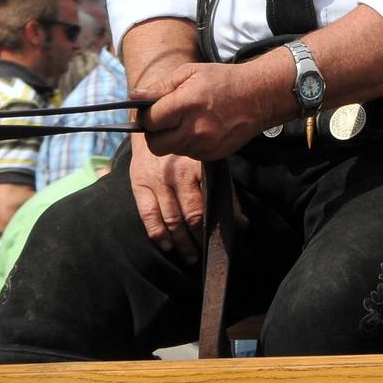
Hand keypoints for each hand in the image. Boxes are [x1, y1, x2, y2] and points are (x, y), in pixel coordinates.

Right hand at [125, 134, 248, 262]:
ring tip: (190, 256)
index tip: (223, 242)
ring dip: (182, 242)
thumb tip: (242, 222)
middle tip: (206, 254)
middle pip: (191, 215)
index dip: (216, 227)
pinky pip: (148, 214)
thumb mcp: (212, 163)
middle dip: (200, 238)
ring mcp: (158, 181)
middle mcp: (178, 175)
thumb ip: (227, 191)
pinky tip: (167, 245)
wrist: (156, 125)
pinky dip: (158, 233)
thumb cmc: (189, 149)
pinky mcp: (140, 184)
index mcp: (200, 168)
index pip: (210, 204)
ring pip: (171, 219)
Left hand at [134, 59, 288, 161]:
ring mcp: (206, 145)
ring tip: (186, 122)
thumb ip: (161, 86)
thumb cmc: (224, 80)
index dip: (147, 116)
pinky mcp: (214, 155)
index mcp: (187, 103)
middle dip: (155, 133)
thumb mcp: (191, 72)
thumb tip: (134, 97)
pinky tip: (201, 129)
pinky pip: (190, 154)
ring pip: (172, 150)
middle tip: (165, 121)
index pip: (150, 120)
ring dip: (172, 139)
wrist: (261, 95)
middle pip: (155, 144)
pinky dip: (189, 144)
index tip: (152, 110)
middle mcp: (195, 128)